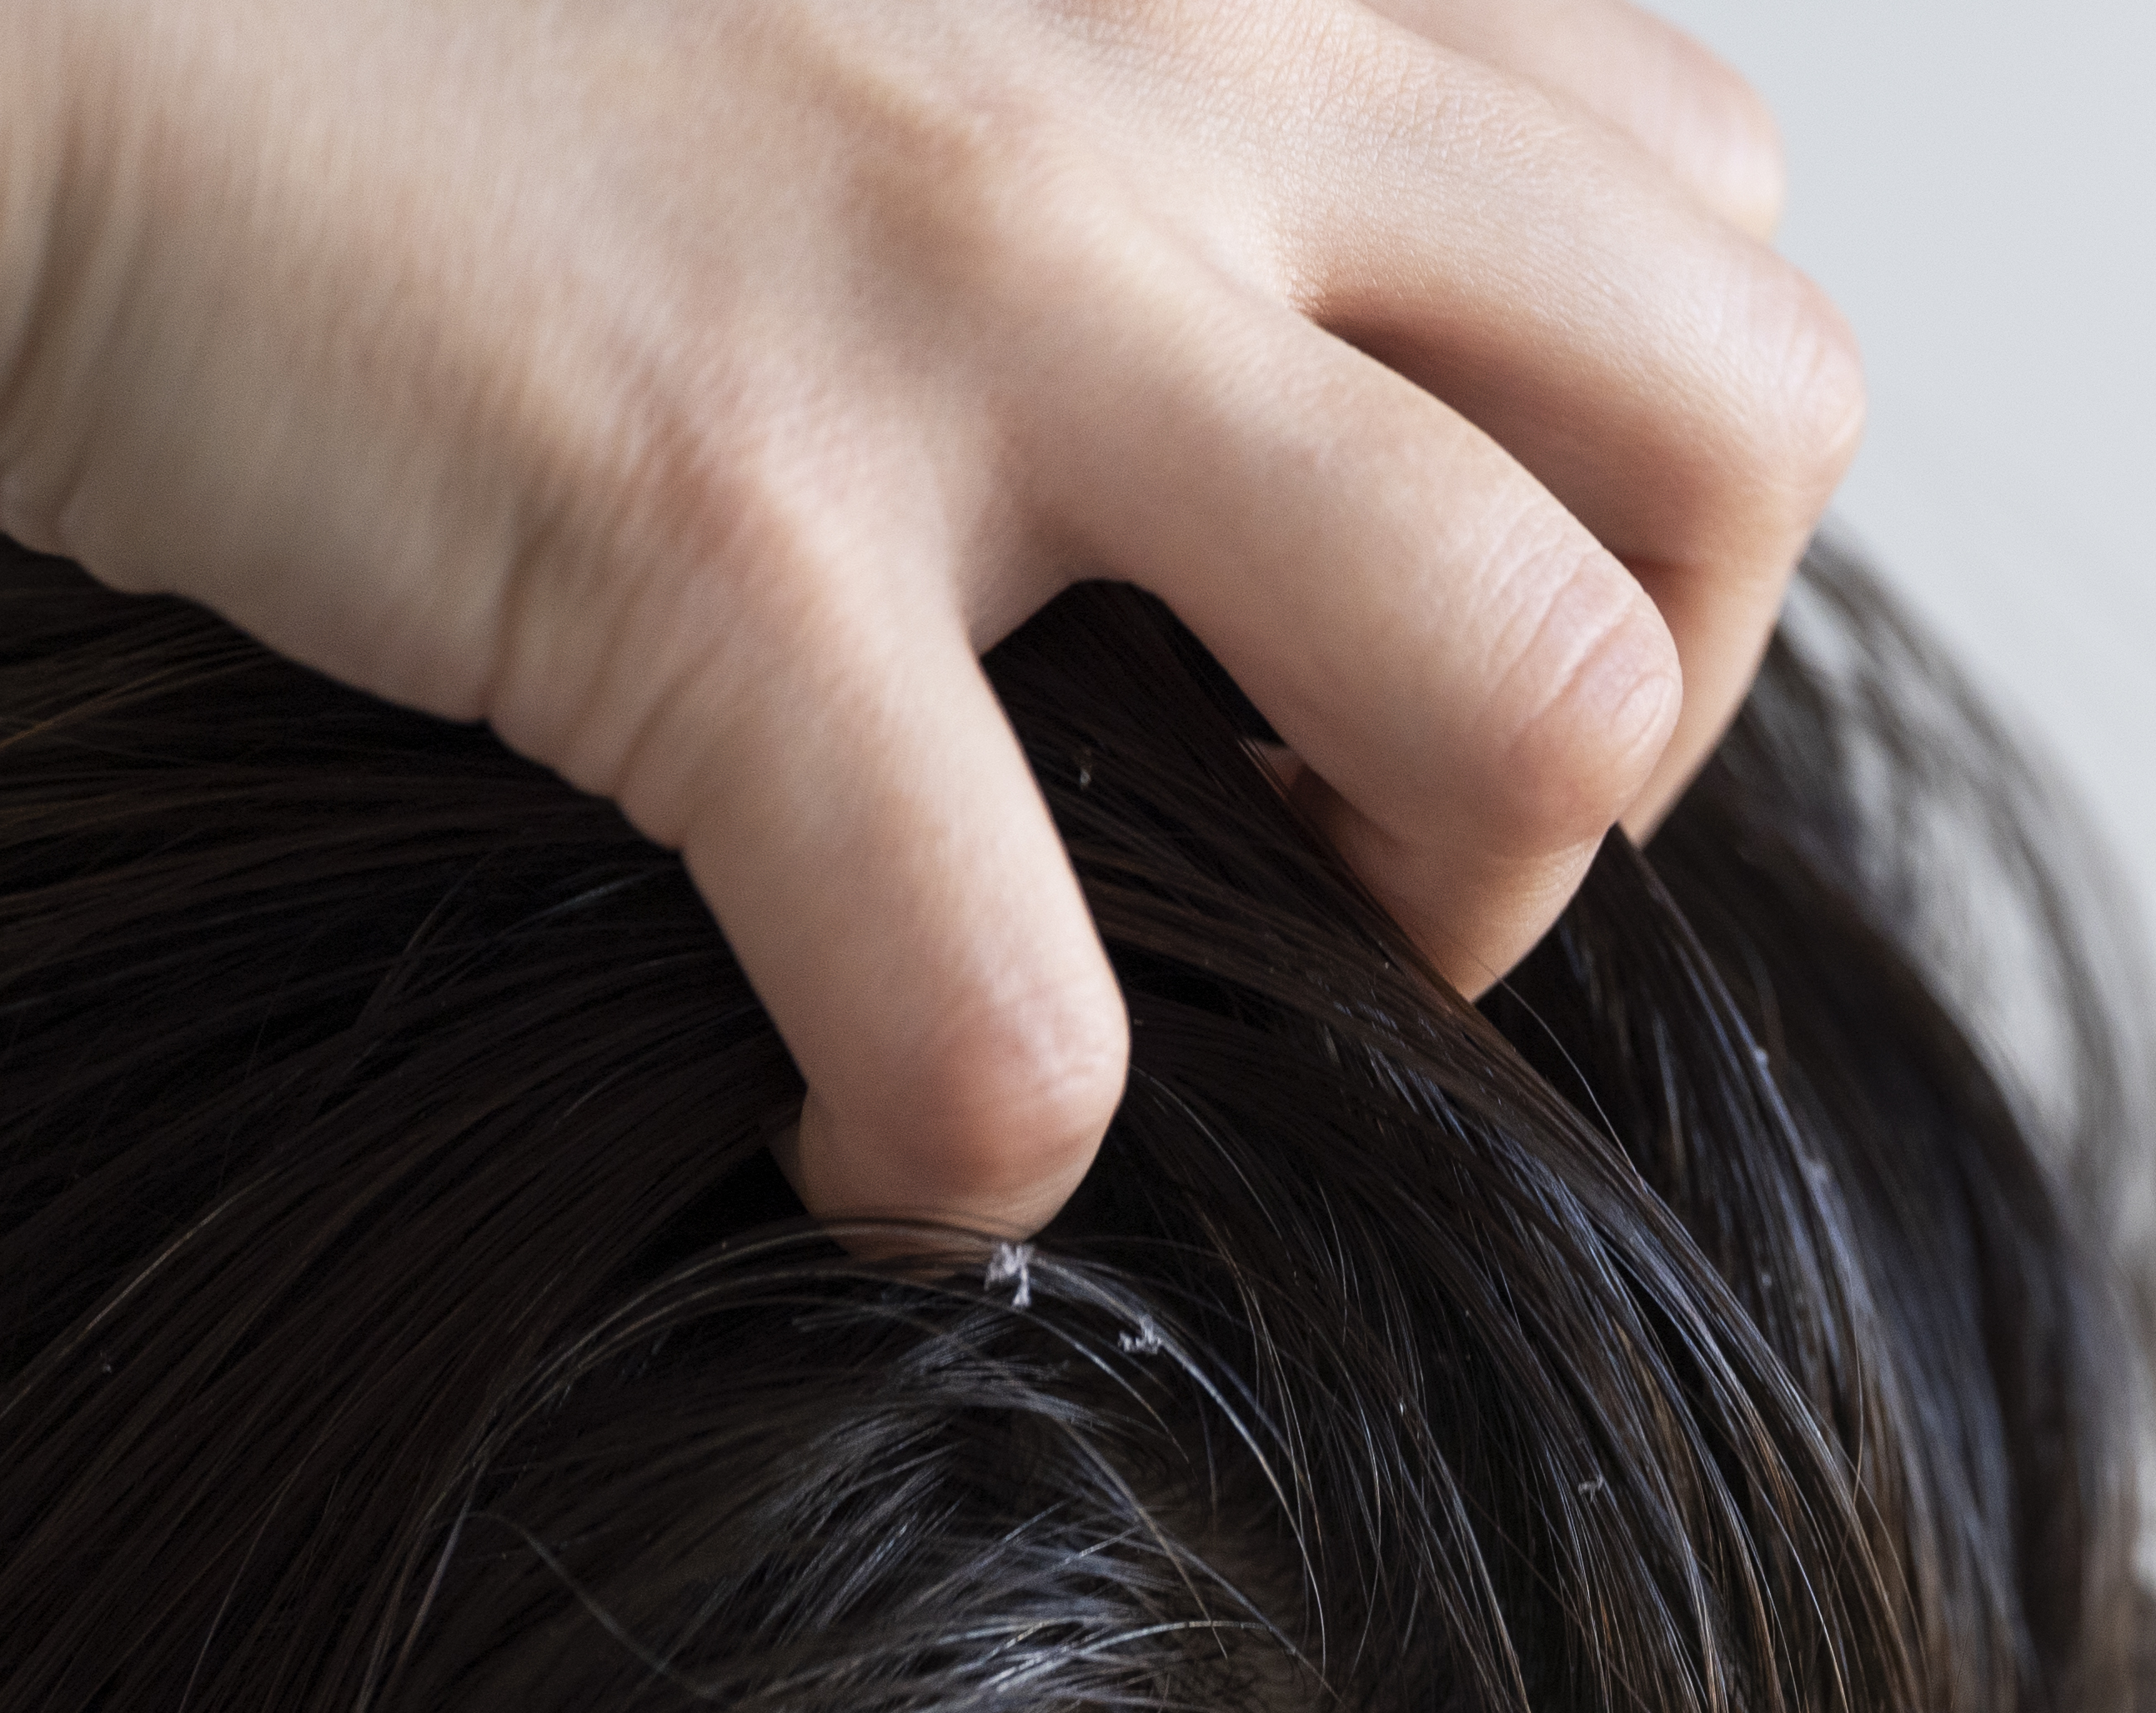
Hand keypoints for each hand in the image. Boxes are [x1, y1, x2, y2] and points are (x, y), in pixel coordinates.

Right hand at [0, 0, 1860, 1233]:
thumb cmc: (404, 13)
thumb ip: (1127, 107)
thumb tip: (1284, 377)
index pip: (1702, 211)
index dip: (1642, 480)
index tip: (1435, 617)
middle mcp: (1168, 81)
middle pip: (1751, 424)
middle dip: (1656, 701)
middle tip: (1399, 821)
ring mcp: (962, 304)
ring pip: (1546, 683)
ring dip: (1442, 916)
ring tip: (1228, 960)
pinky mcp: (705, 530)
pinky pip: (1010, 990)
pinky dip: (972, 1150)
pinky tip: (864, 1156)